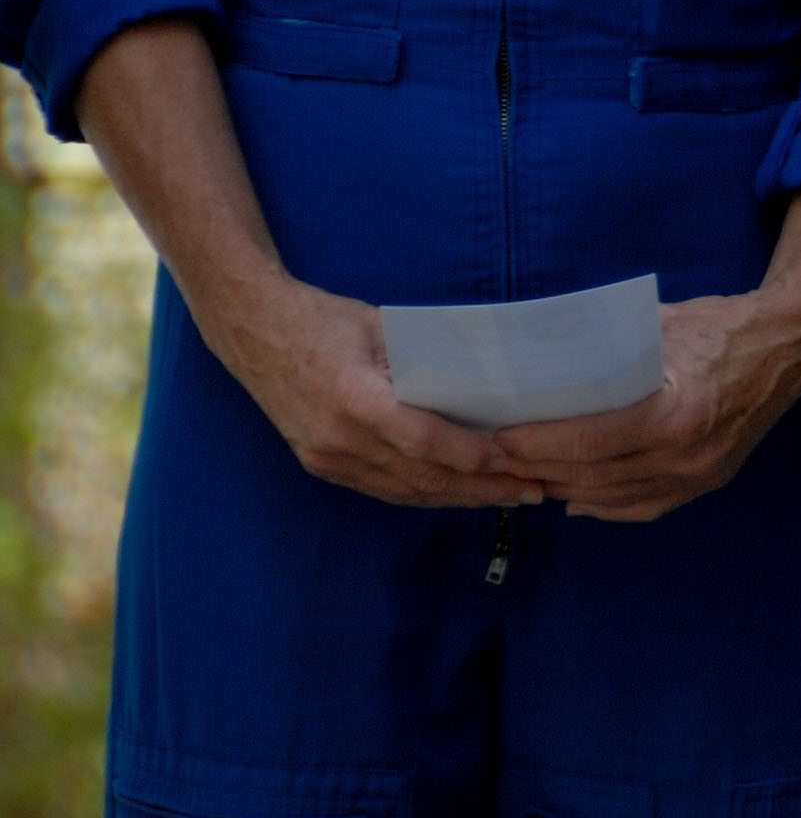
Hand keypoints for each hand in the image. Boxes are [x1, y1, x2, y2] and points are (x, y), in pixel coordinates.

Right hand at [206, 271, 543, 509]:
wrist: (253, 332)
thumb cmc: (325, 320)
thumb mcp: (383, 327)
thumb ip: (429, 357)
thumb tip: (489, 377)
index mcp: (354, 398)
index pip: (423, 441)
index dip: (471, 456)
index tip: (512, 460)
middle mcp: (337, 438)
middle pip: (420, 476)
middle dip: (480, 488)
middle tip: (531, 491)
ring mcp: (325, 457)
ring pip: (403, 490)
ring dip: (458, 498)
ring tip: (507, 497)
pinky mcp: (320, 464)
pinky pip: (382, 488)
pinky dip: (424, 493)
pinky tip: (459, 492)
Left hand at [496, 191, 800, 523]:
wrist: (792, 343)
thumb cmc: (722, 326)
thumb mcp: (661, 326)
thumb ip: (607, 347)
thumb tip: (542, 351)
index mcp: (679, 411)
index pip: (589, 442)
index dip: (538, 445)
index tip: (501, 437)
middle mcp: (691, 453)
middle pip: (593, 475)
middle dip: (539, 469)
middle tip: (498, 457)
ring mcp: (701, 473)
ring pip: (613, 496)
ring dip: (564, 487)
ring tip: (526, 473)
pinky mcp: (708, 481)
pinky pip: (643, 505)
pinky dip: (603, 504)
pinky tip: (575, 496)